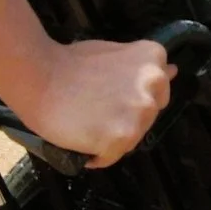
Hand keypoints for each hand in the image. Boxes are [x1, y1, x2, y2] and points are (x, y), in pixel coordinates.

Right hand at [20, 37, 173, 167]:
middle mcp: (152, 86)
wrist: (38, 76)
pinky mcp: (121, 138)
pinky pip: (112, 156)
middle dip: (124, 118)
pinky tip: (81, 136)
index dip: (131, 98)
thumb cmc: (69, 63)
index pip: (157, 93)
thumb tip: (172, 71)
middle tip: (95, 108)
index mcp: (152, 60)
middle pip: (146, 118)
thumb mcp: (114, 53)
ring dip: (111, 137)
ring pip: (131, 139)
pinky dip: (97, 154)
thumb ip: (141, 67)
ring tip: (86, 121)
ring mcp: (138, 113)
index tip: (112, 97)